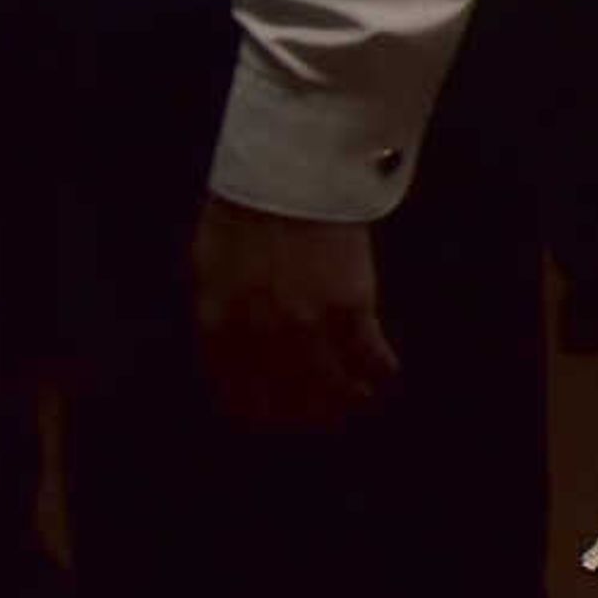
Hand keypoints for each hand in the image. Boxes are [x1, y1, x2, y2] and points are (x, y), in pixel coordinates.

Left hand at [190, 196, 395, 430]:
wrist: (289, 173)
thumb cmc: (243, 209)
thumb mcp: (208, 263)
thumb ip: (217, 308)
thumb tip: (225, 341)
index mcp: (221, 324)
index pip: (234, 389)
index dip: (254, 411)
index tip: (269, 421)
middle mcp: (263, 336)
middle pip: (285, 395)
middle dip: (304, 416)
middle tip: (321, 423)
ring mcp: (309, 324)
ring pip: (329, 383)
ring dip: (346, 401)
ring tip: (360, 407)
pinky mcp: (351, 306)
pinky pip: (368, 352)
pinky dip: (380, 370)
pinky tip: (388, 379)